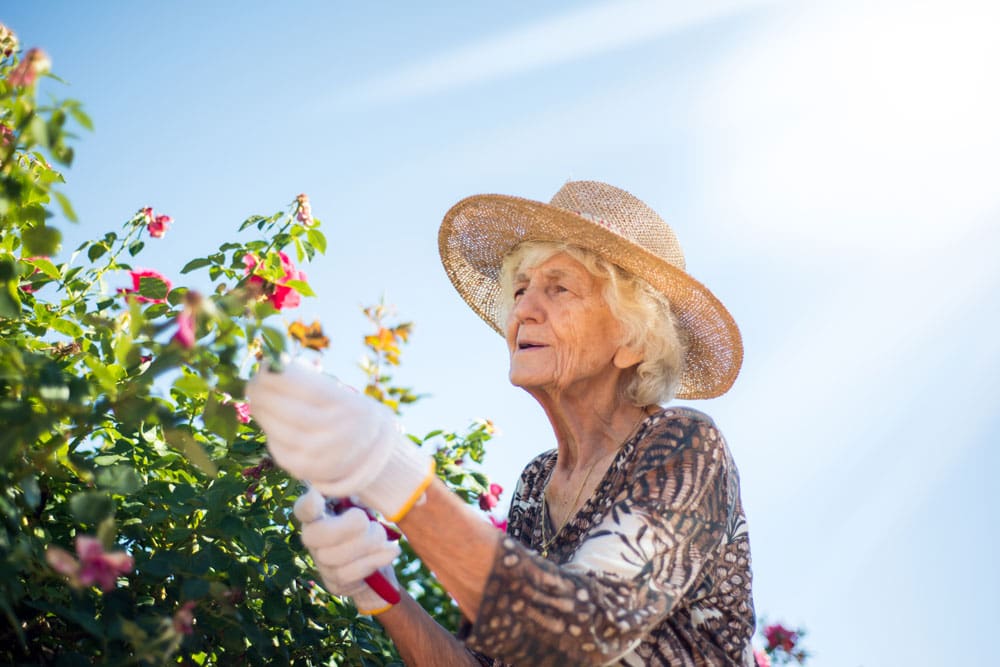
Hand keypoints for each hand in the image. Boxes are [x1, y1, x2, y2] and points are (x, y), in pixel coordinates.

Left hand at [247, 360, 434, 520]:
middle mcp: (339, 432)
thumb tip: (273, 364)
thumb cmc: (346, 413)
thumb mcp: (340, 394)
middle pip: (290, 411)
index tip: (266, 365)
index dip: (279, 376)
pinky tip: (268, 422)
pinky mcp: (307, 469)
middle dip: (265, 395)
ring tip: (256, 401)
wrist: (372, 454)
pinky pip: (280, 450)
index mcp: (349, 407)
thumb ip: (311, 380)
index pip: (306, 388)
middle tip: (253, 384)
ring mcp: (323, 455)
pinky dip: (270, 434)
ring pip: (281, 432)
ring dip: (262, 414)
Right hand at [294, 489, 400, 614]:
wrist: (380, 560)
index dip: (308, 505)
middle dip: (348, 527)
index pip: (303, 509)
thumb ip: (361, 498)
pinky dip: (375, 560)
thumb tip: (360, 499)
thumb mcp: (367, 505)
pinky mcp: (334, 582)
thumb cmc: (369, 522)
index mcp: (318, 513)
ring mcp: (321, 562)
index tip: (318, 497)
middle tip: (367, 521)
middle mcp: (312, 538)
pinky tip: (391, 551)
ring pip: (335, 557)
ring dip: (367, 543)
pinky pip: (351, 573)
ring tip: (382, 535)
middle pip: (316, 535)